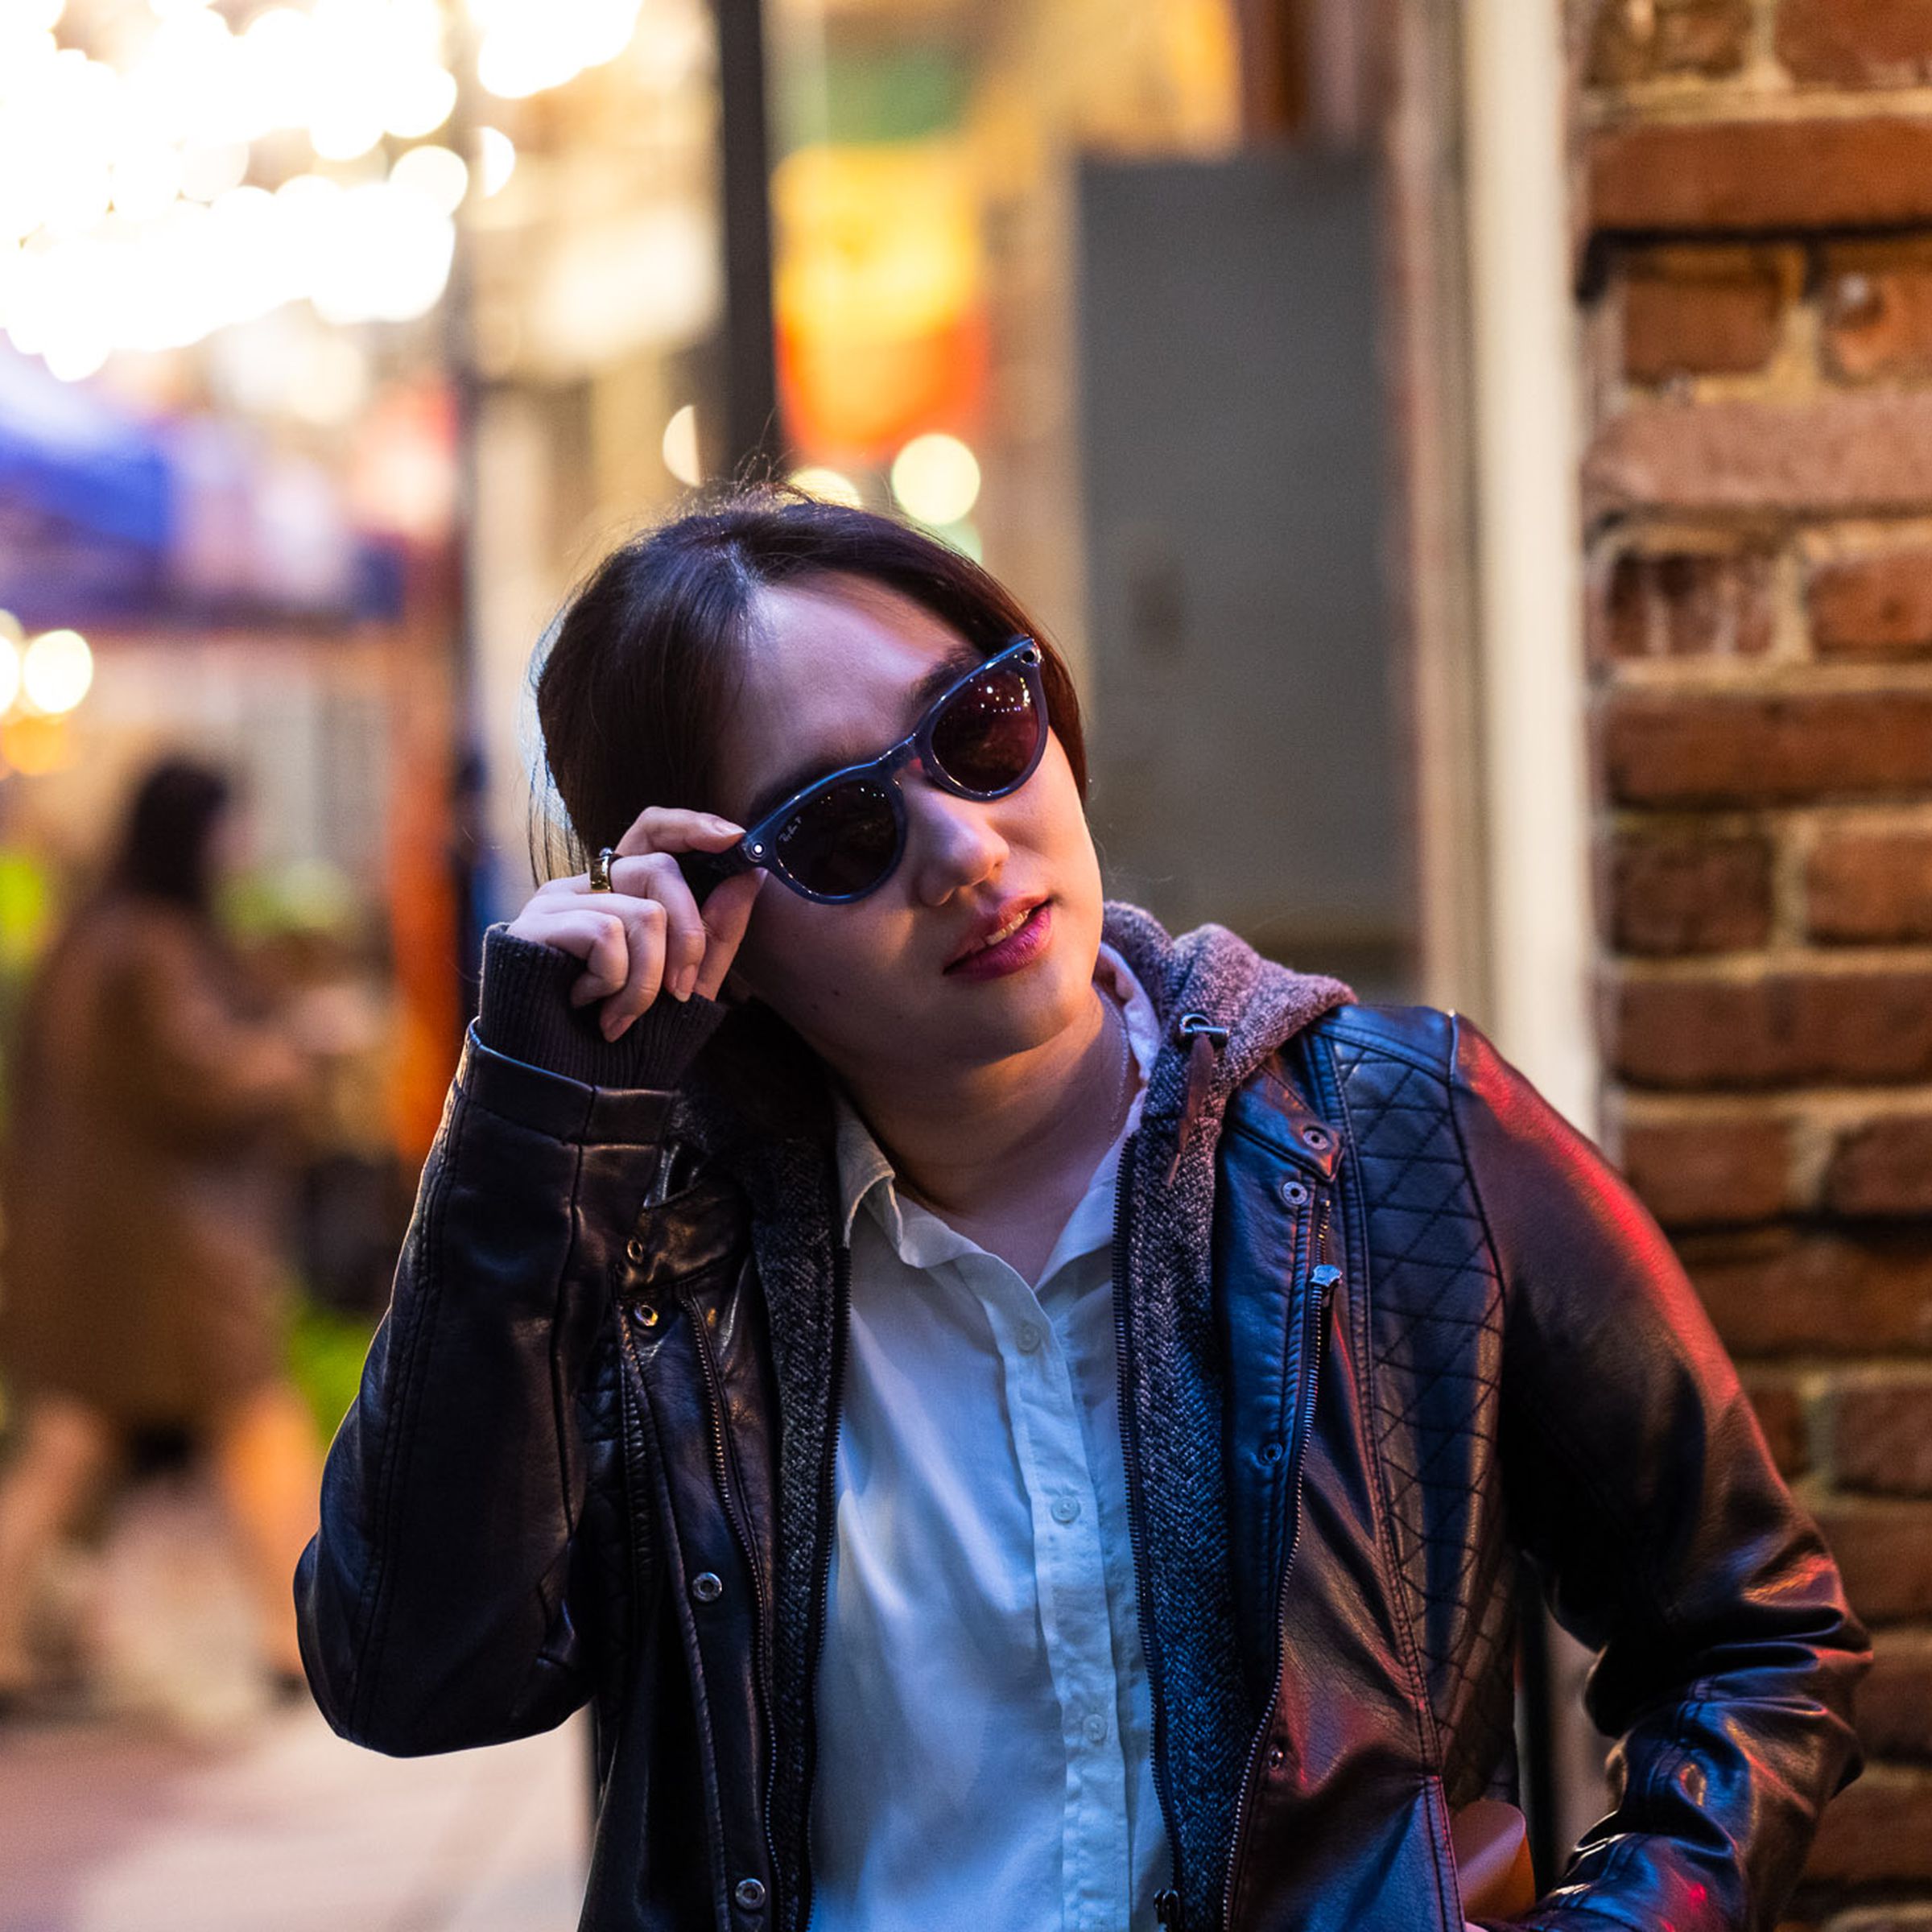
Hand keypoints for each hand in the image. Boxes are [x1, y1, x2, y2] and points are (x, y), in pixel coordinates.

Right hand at [506, 808, 766, 1039]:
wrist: (567, 1086)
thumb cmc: (626, 1036)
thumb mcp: (689, 983)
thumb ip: (719, 931)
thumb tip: (753, 873)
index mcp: (619, 892)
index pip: (653, 829)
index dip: (692, 826)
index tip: (734, 839)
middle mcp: (585, 887)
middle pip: (660, 871)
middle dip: (689, 938)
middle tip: (679, 994)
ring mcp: (555, 901)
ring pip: (643, 913)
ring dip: (648, 981)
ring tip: (623, 1016)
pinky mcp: (533, 926)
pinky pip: (605, 935)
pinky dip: (614, 983)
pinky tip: (590, 1006)